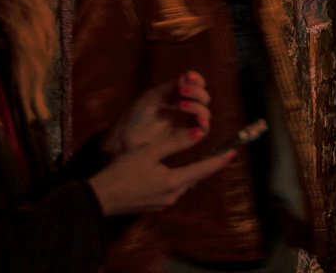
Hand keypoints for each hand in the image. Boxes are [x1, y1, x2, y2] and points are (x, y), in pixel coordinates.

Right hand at [89, 143, 236, 218]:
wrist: (102, 198)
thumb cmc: (124, 172)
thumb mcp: (150, 152)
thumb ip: (175, 143)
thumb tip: (199, 133)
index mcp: (173, 182)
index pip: (203, 169)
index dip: (218, 160)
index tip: (233, 153)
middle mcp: (172, 195)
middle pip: (195, 177)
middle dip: (207, 166)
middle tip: (219, 155)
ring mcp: (162, 202)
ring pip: (184, 183)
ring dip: (192, 171)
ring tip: (200, 160)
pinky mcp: (153, 204)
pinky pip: (172, 188)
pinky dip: (179, 177)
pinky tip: (175, 170)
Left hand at [107, 74, 212, 156]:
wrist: (128, 138)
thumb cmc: (138, 114)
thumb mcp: (152, 97)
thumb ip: (169, 88)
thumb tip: (186, 78)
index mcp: (178, 94)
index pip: (195, 83)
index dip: (196, 79)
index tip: (188, 77)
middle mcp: (186, 108)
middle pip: (203, 97)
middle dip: (196, 92)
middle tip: (182, 91)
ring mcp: (187, 124)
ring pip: (205, 114)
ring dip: (198, 108)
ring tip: (182, 105)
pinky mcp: (188, 139)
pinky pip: (202, 132)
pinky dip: (203, 126)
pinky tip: (197, 122)